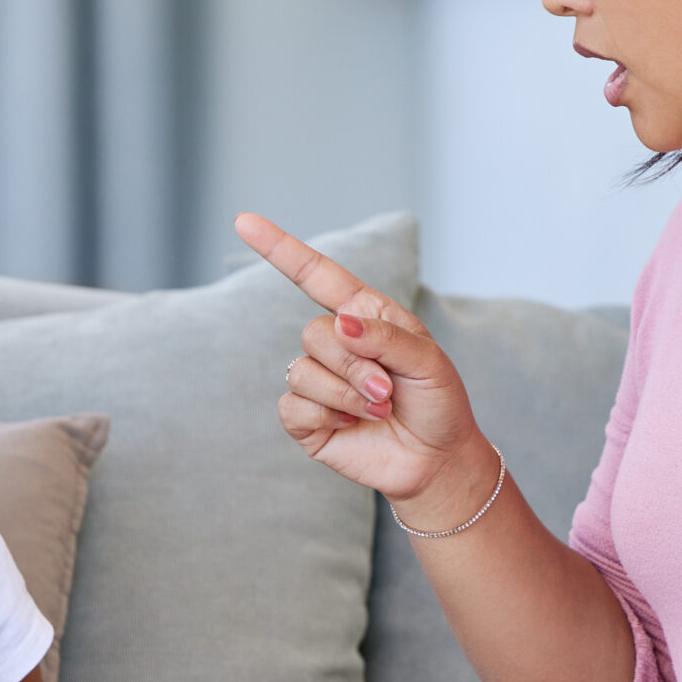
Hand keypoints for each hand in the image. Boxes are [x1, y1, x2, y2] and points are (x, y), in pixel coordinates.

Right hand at [236, 213, 492, 512]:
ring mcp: (318, 382)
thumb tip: (339, 323)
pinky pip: (293, 406)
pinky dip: (328, 416)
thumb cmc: (438, 403)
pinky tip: (352, 425)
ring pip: (303, 372)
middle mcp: (335, 344)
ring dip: (347, 395)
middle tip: (388, 391)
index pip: (315, 275)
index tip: (243, 221)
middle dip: (354, 365)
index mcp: (363, 315)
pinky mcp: (306, 419)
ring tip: (379, 410)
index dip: (279, 248)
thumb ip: (385, 337)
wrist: (437, 460)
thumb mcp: (428, 361)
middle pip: (314, 334)